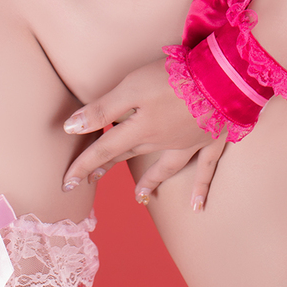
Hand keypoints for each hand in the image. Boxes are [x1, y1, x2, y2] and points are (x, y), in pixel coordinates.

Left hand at [62, 58, 227, 211]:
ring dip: (150, 182)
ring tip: (140, 198)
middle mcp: (161, 141)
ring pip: (164, 167)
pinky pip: (205, 168)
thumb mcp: (131, 87)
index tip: (65, 183)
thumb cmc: (173, 78)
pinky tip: (197, 207)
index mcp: (140, 129)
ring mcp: (188, 143)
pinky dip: (201, 188)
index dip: (83, 164)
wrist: (221, 79)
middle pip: (129, 154)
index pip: (104, 149)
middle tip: (91, 179)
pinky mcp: (211, 139)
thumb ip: (103, 109)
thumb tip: (70, 128)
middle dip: (108, 166)